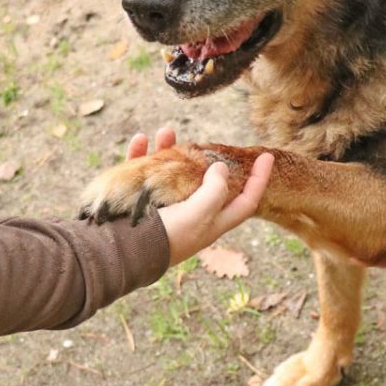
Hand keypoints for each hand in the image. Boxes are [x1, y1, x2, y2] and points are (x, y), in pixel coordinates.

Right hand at [125, 129, 273, 266]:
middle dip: (206, 158)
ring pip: (172, 171)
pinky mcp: (138, 201)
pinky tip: (141, 140)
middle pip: (205, 181)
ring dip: (170, 149)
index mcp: (211, 223)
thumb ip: (215, 190)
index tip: (266, 157)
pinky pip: (142, 171)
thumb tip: (220, 167)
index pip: (245, 202)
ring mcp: (164, 207)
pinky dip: (141, 155)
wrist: (118, 255)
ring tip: (166, 131)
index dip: (259, 181)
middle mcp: (190, 215)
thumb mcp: (200, 214)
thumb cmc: (165, 238)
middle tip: (205, 142)